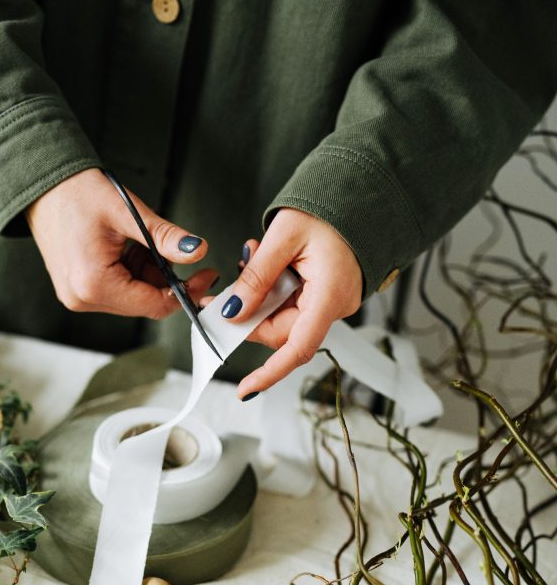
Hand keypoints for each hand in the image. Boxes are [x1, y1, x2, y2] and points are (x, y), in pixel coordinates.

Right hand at [25, 168, 217, 317]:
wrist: (41, 184)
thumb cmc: (76, 193)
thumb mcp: (128, 213)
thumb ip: (165, 237)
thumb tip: (198, 251)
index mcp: (93, 284)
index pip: (154, 304)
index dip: (186, 292)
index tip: (207, 275)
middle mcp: (82, 299)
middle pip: (144, 303)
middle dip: (166, 280)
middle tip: (177, 250)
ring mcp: (78, 297)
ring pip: (133, 297)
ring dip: (148, 274)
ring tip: (141, 240)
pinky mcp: (77, 290)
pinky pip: (117, 290)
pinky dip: (132, 272)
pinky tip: (128, 248)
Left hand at [202, 208, 362, 397]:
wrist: (362, 194)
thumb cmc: (332, 208)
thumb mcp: (284, 237)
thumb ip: (256, 277)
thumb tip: (233, 312)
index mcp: (330, 294)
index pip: (297, 348)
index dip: (269, 373)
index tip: (245, 389)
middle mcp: (336, 305)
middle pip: (282, 331)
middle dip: (250, 316)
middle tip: (222, 298)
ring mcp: (332, 301)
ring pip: (284, 317)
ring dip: (260, 298)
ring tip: (250, 259)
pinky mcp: (326, 294)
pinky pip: (293, 303)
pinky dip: (273, 290)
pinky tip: (267, 265)